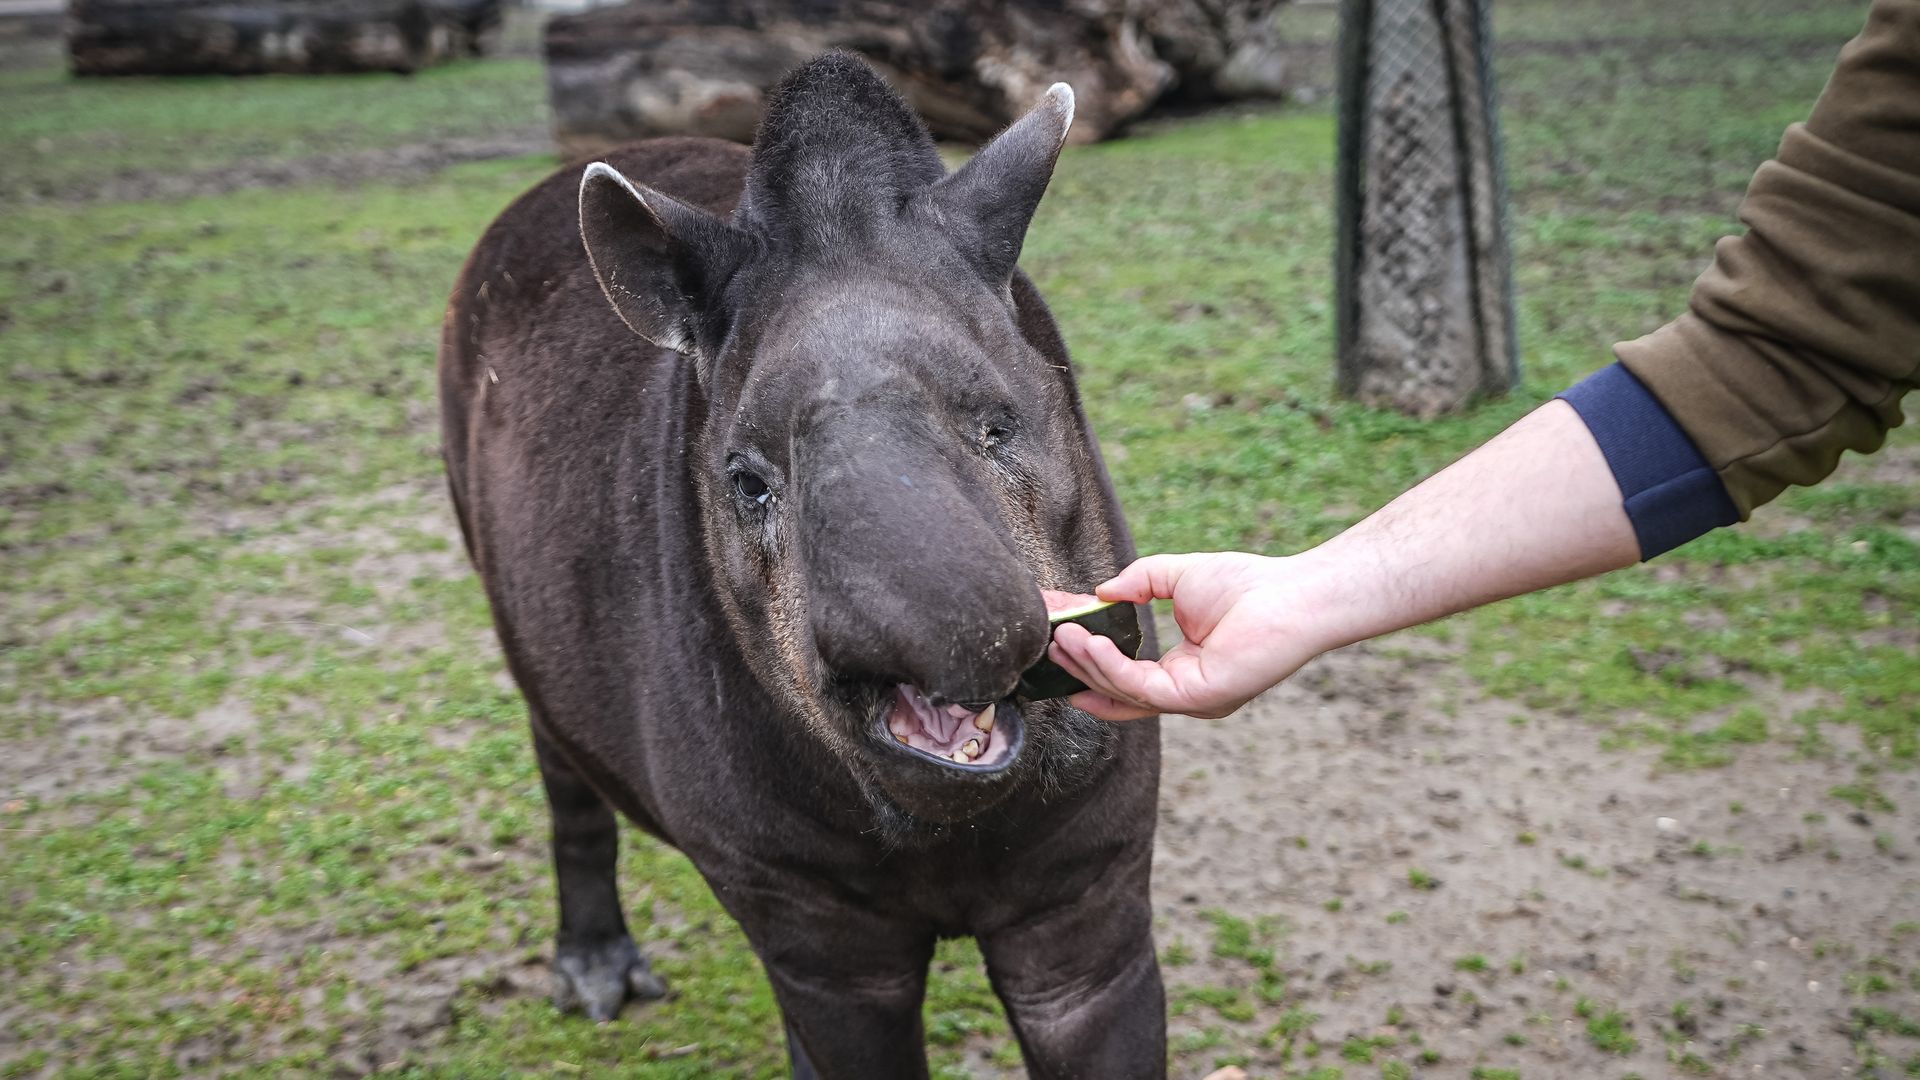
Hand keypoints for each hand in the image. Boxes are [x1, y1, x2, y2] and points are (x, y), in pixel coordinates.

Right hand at [1048, 551, 1333, 720]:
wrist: (1292, 594)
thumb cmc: (1250, 585)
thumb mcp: (1178, 576)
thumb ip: (1139, 583)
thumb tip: (1101, 593)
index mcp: (1184, 672)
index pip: (1128, 679)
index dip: (1091, 665)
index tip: (1061, 645)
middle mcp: (1186, 693)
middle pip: (1118, 691)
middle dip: (1079, 669)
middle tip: (1048, 645)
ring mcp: (1191, 700)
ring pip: (1123, 692)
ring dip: (1086, 665)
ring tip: (1059, 638)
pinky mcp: (1195, 698)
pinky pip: (1139, 687)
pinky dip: (1107, 666)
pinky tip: (1086, 642)